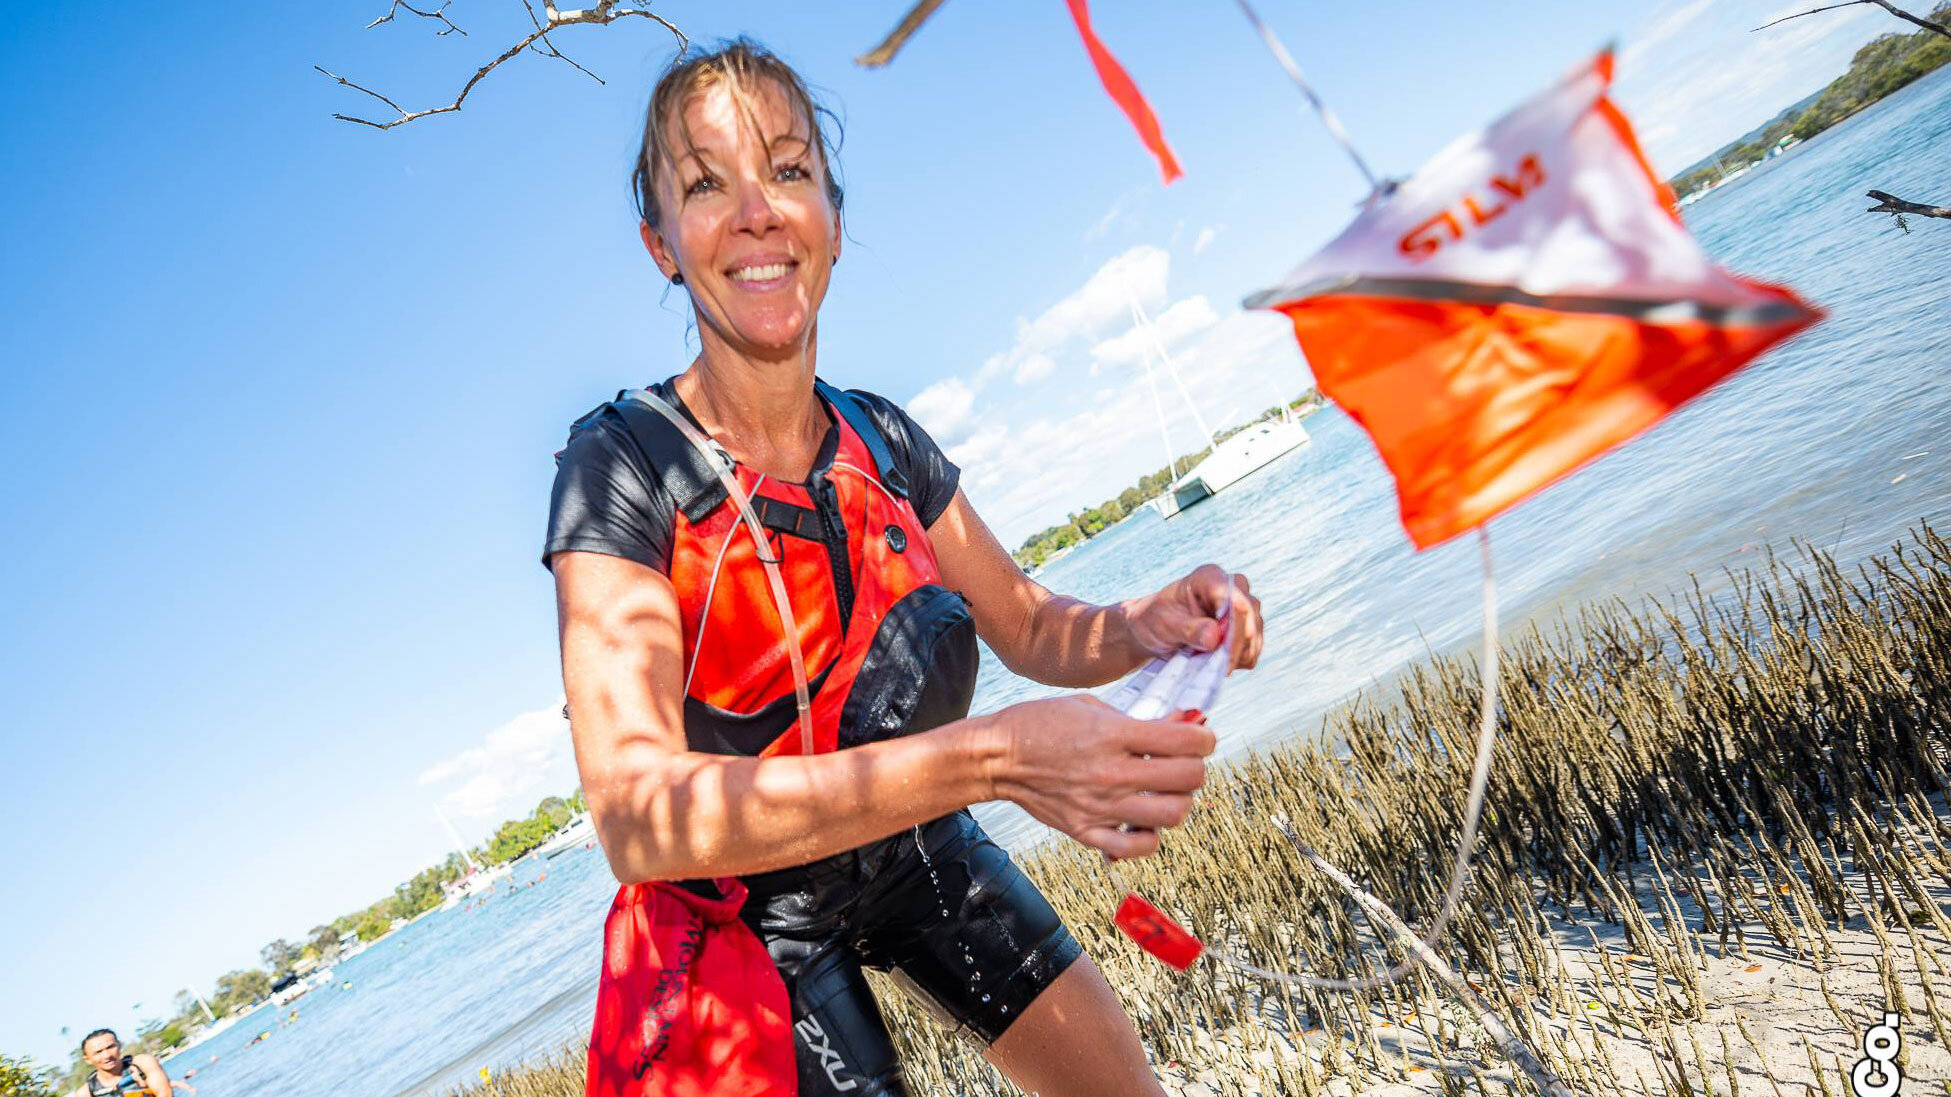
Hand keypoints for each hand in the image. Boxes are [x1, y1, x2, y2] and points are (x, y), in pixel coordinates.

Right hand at [985, 695, 1214, 859]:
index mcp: (1113, 735)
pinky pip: (1137, 847)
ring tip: (1166, 791)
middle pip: (1187, 780)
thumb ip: (1137, 719)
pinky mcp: (1086, 831)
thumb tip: (1181, 723)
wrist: (998, 757)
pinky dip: (1150, 836)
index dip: (1204, 738)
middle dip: (1196, 768)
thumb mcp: (1091, 706)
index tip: (1200, 737)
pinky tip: (1144, 820)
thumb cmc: (1041, 724)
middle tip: (1185, 762)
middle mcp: (1110, 773)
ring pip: (1171, 815)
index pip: (1186, 741)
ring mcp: (1099, 806)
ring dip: (1178, 801)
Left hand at [1122, 564, 1264, 671]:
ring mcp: (1242, 608)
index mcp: (1210, 578)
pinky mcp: (1246, 629)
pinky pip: (1252, 649)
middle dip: (1236, 646)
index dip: (1234, 629)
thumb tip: (1215, 637)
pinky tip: (1216, 662)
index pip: (1234, 599)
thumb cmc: (1155, 619)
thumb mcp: (1164, 623)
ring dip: (1236, 656)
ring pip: (1254, 635)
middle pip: (1250, 617)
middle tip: (1217, 667)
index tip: (1223, 656)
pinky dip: (1238, 661)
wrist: (1154, 630)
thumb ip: (1189, 629)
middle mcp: (1232, 588)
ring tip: (1209, 662)